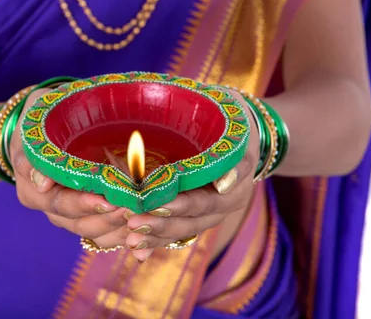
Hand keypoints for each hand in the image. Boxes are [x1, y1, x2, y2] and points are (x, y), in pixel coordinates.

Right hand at [9, 88, 129, 248]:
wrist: (52, 126)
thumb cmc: (44, 120)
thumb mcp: (32, 128)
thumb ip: (33, 153)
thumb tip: (41, 182)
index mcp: (34, 191)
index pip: (60, 204)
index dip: (84, 204)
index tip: (108, 201)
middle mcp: (52, 209)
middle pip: (80, 223)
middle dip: (108, 218)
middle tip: (134, 208)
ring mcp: (72, 216)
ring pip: (95, 233)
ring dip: (120, 227)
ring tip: (143, 215)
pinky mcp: (90, 217)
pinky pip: (107, 233)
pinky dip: (125, 231)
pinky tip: (146, 224)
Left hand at [124, 90, 259, 261]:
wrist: (241, 136)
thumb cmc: (231, 120)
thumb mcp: (237, 123)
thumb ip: (232, 151)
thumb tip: (224, 182)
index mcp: (237, 182)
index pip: (208, 199)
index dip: (184, 204)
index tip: (160, 205)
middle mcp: (225, 203)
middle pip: (193, 219)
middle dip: (162, 223)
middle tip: (133, 223)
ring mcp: (210, 212)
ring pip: (184, 229)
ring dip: (156, 236)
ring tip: (130, 240)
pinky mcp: (195, 215)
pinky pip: (177, 233)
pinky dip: (156, 241)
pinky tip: (136, 251)